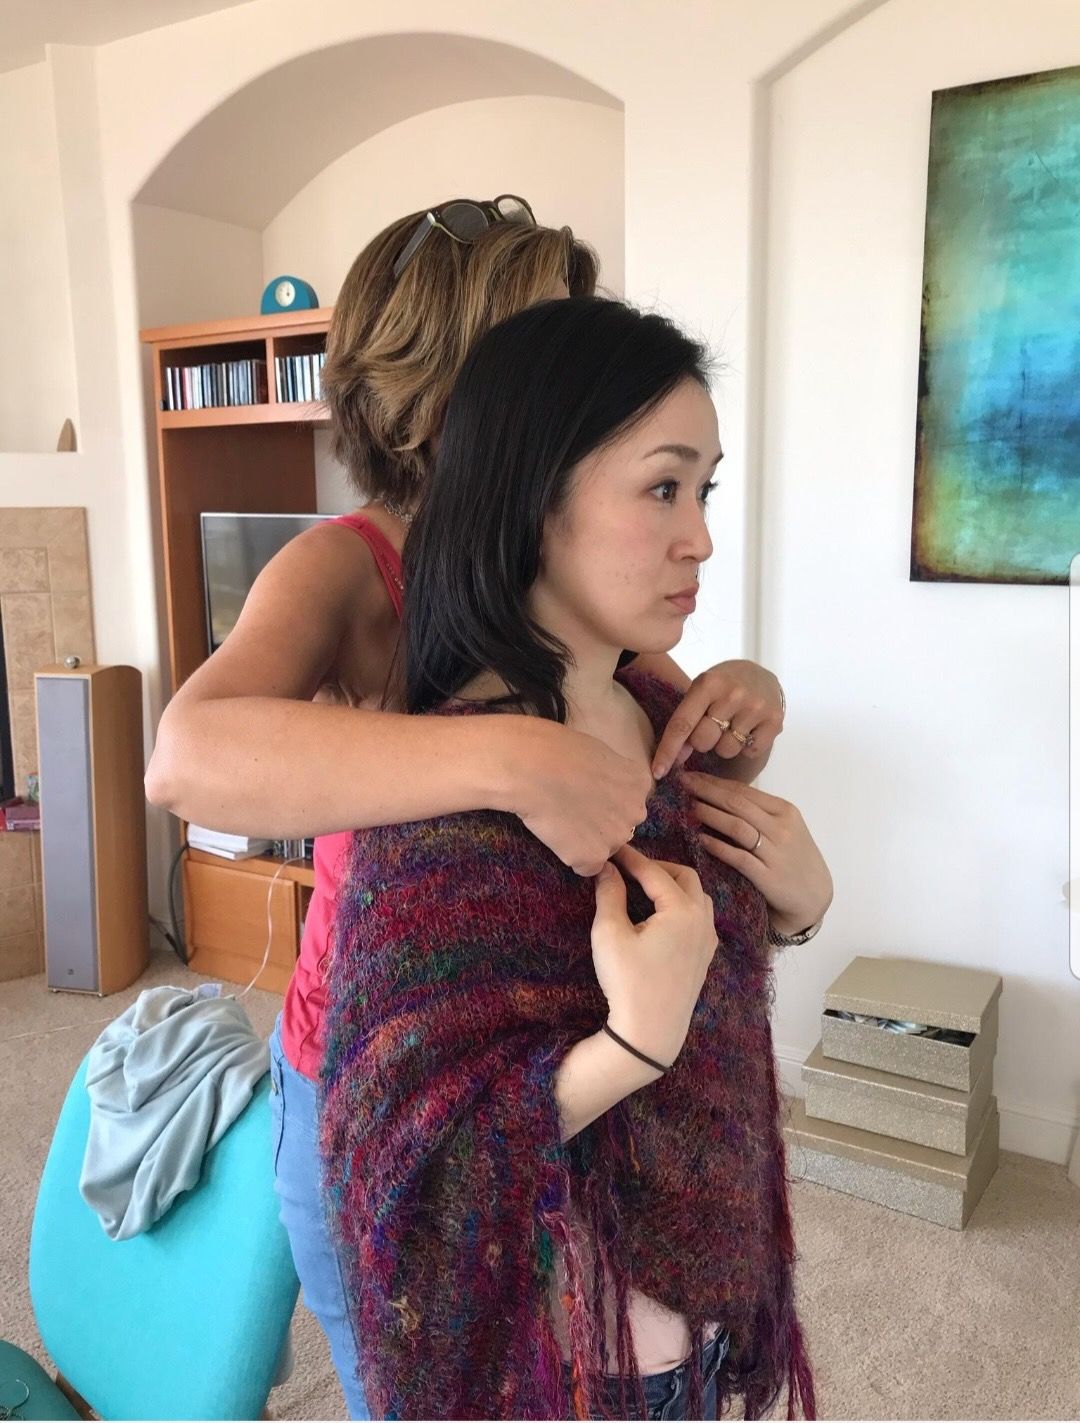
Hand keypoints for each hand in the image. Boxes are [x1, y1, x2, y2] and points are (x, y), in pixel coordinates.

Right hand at [512, 720, 652, 876]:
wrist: (531, 768)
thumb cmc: (557, 750)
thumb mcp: (600, 754)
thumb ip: (613, 776)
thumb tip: (605, 787)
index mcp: (640, 783)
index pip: (629, 802)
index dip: (605, 800)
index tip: (585, 793)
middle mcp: (636, 812)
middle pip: (621, 826)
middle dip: (602, 823)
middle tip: (572, 808)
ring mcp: (616, 837)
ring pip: (605, 847)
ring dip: (587, 841)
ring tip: (561, 821)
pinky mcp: (593, 858)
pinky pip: (586, 866)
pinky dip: (572, 856)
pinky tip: (556, 835)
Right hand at [589, 845, 717, 1067]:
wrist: (650, 1033)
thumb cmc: (628, 983)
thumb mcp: (610, 934)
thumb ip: (609, 895)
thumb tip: (607, 868)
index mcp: (681, 910)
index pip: (654, 872)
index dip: (631, 858)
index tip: (612, 849)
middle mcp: (702, 920)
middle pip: (685, 877)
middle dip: (657, 867)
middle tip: (630, 869)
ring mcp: (708, 939)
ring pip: (697, 897)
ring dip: (674, 885)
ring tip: (645, 888)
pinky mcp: (705, 957)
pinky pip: (700, 917)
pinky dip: (682, 905)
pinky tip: (661, 915)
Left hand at [651, 660, 783, 778]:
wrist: (762, 674)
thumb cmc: (723, 685)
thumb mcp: (701, 691)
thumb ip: (687, 720)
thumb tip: (678, 758)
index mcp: (708, 683)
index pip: (682, 724)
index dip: (668, 750)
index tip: (657, 772)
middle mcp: (733, 694)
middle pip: (703, 741)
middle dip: (701, 741)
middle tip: (712, 726)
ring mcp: (756, 707)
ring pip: (726, 750)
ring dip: (724, 745)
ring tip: (732, 726)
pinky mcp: (775, 721)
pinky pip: (749, 752)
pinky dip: (746, 747)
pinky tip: (748, 729)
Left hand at [679, 770, 831, 936]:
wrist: (814, 897)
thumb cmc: (794, 859)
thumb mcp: (784, 829)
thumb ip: (758, 813)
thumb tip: (718, 794)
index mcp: (785, 811)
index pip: (744, 791)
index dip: (715, 782)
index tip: (691, 776)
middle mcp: (781, 828)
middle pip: (737, 804)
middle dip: (707, 791)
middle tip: (682, 784)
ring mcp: (775, 852)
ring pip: (737, 827)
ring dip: (709, 815)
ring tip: (687, 808)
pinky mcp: (767, 876)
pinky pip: (738, 857)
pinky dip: (718, 847)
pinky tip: (700, 840)